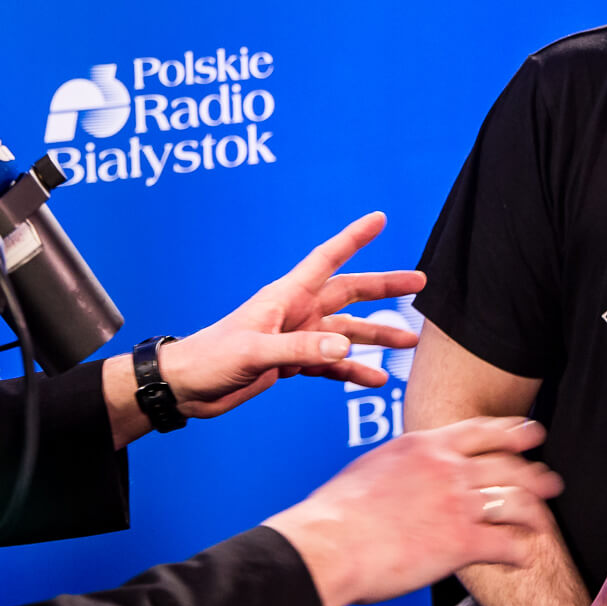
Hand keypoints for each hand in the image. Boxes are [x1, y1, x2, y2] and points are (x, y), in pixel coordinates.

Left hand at [164, 211, 423, 418]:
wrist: (187, 387)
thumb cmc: (210, 358)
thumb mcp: (254, 351)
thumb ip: (300, 350)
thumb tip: (344, 347)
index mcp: (285, 296)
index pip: (326, 258)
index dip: (353, 238)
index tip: (379, 218)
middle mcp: (296, 312)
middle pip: (349, 293)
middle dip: (384, 288)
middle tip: (420, 284)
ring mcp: (297, 337)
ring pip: (347, 332)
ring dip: (376, 336)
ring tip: (409, 342)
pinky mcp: (292, 363)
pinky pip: (332, 364)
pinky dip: (354, 370)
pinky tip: (376, 379)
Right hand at [264, 417, 564, 605]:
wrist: (330, 542)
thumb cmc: (339, 512)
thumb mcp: (374, 466)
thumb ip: (404, 463)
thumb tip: (410, 468)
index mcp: (425, 446)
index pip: (482, 430)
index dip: (513, 430)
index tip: (531, 432)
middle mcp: (448, 468)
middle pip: (508, 463)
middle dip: (535, 472)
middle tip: (550, 478)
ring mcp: (458, 503)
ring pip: (515, 501)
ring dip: (535, 511)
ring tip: (544, 520)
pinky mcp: (461, 542)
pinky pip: (505, 544)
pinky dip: (519, 551)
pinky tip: (523, 556)